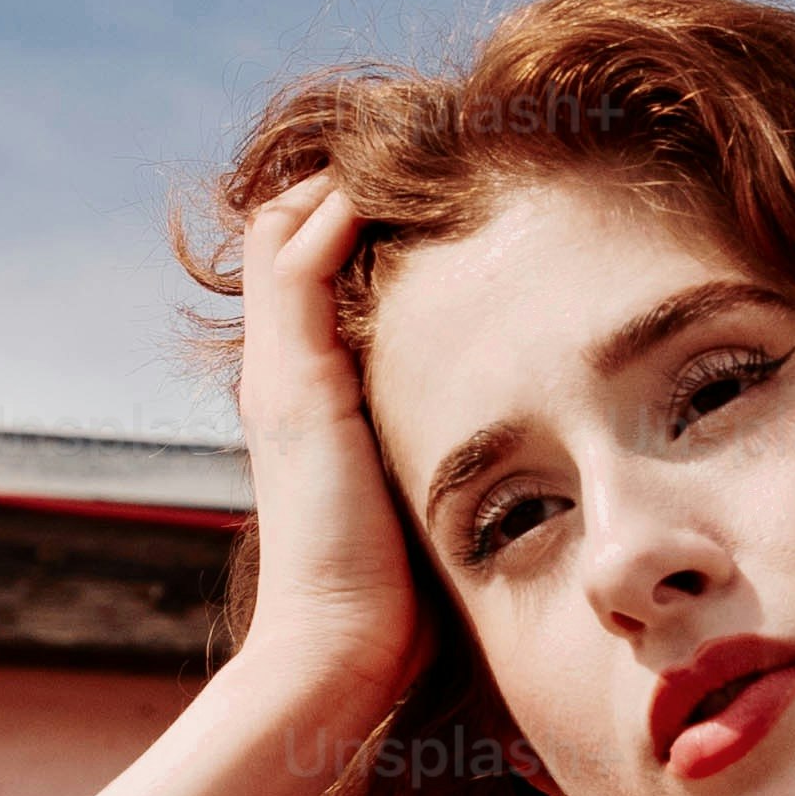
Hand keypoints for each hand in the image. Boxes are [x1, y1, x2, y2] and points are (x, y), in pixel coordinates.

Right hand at [224, 178, 427, 744]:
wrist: (342, 647)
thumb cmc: (398, 592)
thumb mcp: (425, 488)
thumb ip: (443, 444)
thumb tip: (515, 427)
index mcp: (309, 392)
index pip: (313, 266)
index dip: (362, 219)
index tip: (445, 189)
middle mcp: (281, 370)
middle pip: (289, 228)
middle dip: (351, 181)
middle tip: (435, 148)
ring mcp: (279, 371)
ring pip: (286, 226)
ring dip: (345, 179)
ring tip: (420, 150)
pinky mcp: (291, 381)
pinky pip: (297, 260)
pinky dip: (336, 213)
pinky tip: (390, 197)